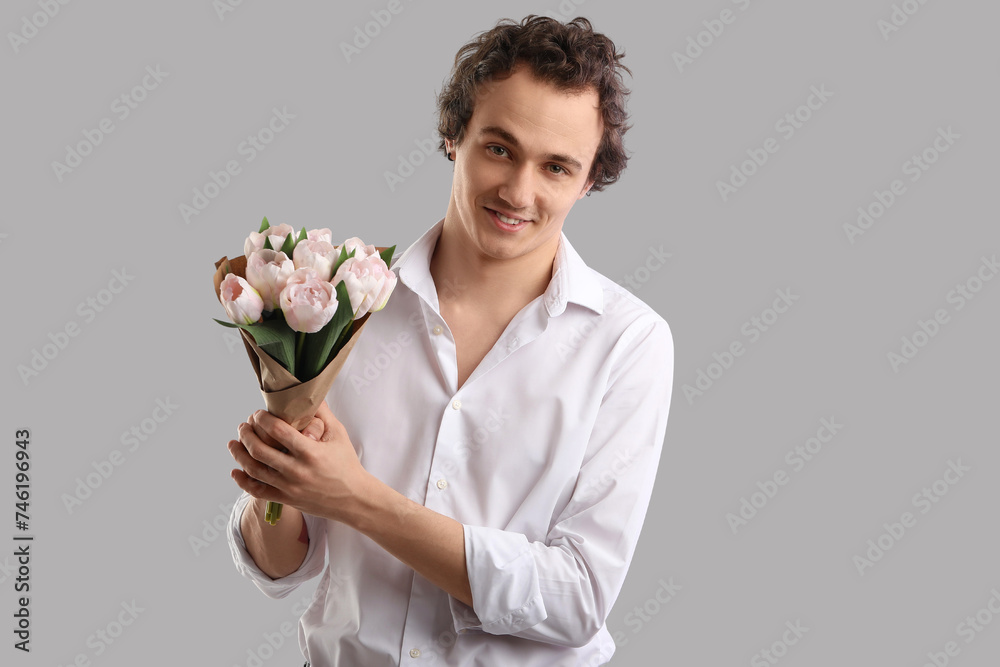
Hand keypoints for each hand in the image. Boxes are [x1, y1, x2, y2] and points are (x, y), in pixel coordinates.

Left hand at [228, 401, 370, 523]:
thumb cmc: (346, 463)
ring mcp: (289, 487)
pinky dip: (242, 481)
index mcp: (310, 451)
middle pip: (260, 450)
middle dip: (246, 434)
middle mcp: (297, 470)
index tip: (257, 413)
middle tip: (243, 425)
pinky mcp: (286, 499)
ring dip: (239, 454)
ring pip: (254, 470)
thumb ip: (322, 413)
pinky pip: (257, 491)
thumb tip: (309, 392)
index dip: (262, 419)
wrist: (353, 498)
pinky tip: (235, 471)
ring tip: (233, 443)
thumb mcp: (338, 434)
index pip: (278, 431)